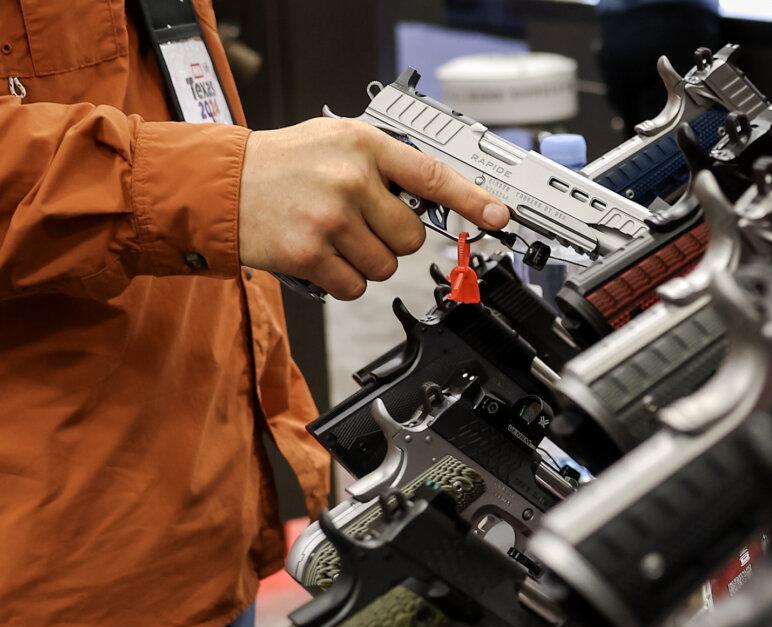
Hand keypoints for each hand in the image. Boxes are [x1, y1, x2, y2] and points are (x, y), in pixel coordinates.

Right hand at [237, 118, 510, 299]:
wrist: (221, 184)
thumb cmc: (284, 164)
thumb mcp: (337, 142)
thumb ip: (385, 164)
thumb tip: (436, 199)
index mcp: (364, 145)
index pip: (432, 175)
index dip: (472, 199)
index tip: (499, 215)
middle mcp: (351, 180)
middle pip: (410, 238)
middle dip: (391, 239)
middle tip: (358, 222)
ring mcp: (331, 219)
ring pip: (385, 267)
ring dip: (365, 261)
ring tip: (333, 235)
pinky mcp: (310, 255)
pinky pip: (356, 287)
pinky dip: (343, 280)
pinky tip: (319, 256)